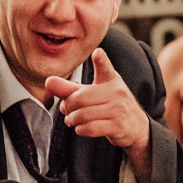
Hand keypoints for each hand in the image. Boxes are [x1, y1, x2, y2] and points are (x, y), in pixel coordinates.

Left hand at [45, 48, 151, 182]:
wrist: (134, 125)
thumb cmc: (109, 105)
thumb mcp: (93, 92)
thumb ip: (69, 88)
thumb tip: (48, 81)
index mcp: (110, 79)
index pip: (105, 68)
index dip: (101, 60)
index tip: (97, 53)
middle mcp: (117, 92)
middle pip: (79, 99)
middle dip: (67, 106)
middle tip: (66, 109)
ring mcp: (119, 110)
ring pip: (83, 115)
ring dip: (72, 120)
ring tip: (73, 119)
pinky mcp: (118, 126)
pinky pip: (90, 128)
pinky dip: (80, 129)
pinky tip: (81, 127)